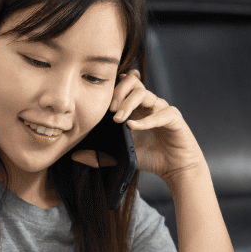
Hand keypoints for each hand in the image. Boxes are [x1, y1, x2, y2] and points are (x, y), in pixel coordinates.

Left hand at [73, 70, 205, 184]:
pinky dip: (146, 120)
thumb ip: (100, 154)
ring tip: (118, 119)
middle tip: (109, 109)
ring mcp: (162, 108)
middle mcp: (148, 103)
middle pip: (133, 82)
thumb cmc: (150, 158)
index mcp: (135, 107)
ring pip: (144, 94)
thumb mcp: (120, 155)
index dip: (111, 88)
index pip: (123, 85)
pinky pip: (160, 113)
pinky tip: (133, 126)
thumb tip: (75, 156)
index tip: (99, 103)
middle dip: (119, 92)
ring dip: (129, 104)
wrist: (175, 169)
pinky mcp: (174, 118)